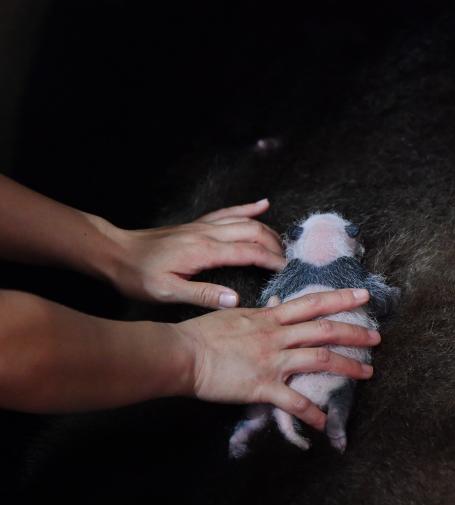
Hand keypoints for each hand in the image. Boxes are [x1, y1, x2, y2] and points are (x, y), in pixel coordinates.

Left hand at [107, 199, 283, 308]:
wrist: (116, 252)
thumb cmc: (139, 276)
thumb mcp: (167, 292)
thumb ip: (203, 295)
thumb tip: (236, 300)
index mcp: (204, 251)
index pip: (248, 251)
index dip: (270, 260)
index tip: (286, 270)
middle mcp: (207, 233)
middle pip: (252, 231)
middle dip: (274, 244)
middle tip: (288, 261)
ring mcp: (203, 225)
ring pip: (244, 220)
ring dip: (267, 229)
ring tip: (283, 243)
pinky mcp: (197, 224)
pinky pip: (228, 212)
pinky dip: (248, 208)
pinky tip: (262, 205)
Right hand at [173, 288, 378, 430]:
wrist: (184, 353)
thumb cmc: (203, 334)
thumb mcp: (236, 315)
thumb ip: (260, 314)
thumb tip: (275, 304)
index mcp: (270, 317)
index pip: (312, 302)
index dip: (340, 297)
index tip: (362, 294)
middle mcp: (277, 336)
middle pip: (324, 329)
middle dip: (354, 332)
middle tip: (377, 336)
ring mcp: (272, 360)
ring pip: (319, 359)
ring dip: (347, 366)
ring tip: (367, 373)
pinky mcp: (262, 386)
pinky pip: (294, 401)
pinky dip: (312, 413)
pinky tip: (324, 423)